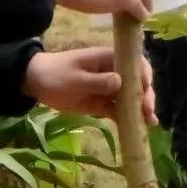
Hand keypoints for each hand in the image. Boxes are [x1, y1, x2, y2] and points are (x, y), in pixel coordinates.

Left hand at [23, 46, 156, 123]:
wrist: (38, 83)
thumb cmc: (56, 75)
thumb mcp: (75, 78)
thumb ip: (97, 81)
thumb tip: (120, 82)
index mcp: (109, 59)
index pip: (135, 63)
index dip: (144, 75)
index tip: (145, 89)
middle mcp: (115, 72)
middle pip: (138, 83)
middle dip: (146, 96)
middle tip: (147, 111)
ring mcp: (110, 89)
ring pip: (132, 99)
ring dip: (142, 109)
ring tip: (149, 122)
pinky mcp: (103, 103)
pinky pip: (120, 111)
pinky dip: (129, 119)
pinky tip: (139, 128)